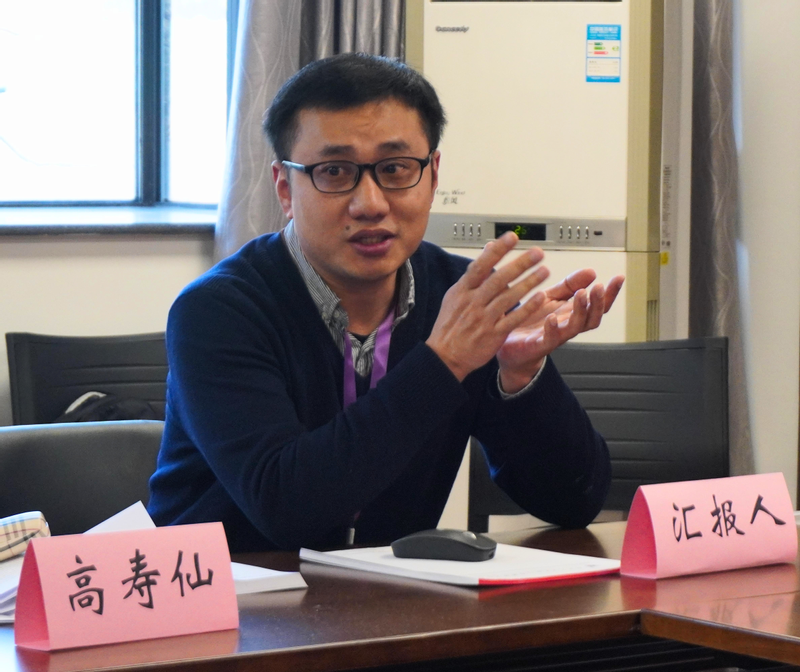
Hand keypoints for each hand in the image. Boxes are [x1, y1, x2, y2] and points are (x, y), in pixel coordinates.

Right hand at [426, 232, 551, 380]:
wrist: (445, 356)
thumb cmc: (450, 325)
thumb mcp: (455, 296)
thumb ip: (473, 275)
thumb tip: (487, 251)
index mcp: (463, 291)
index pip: (481, 265)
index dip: (497, 251)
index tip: (512, 237)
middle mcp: (473, 303)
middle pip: (499, 279)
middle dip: (519, 264)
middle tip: (537, 253)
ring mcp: (483, 319)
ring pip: (509, 297)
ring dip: (528, 283)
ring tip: (544, 271)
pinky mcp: (493, 334)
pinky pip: (513, 318)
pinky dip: (527, 308)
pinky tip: (540, 297)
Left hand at [496, 271, 624, 392]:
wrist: (509, 346)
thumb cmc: (531, 321)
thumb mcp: (551, 297)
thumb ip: (570, 285)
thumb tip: (591, 271)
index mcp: (572, 313)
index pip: (597, 304)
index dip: (610, 293)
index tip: (619, 278)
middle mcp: (567, 326)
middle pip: (592, 318)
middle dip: (598, 302)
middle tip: (599, 287)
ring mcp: (555, 336)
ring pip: (575, 327)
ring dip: (581, 311)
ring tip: (581, 295)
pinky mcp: (538, 345)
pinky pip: (550, 339)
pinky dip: (553, 329)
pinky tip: (552, 318)